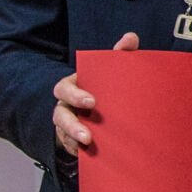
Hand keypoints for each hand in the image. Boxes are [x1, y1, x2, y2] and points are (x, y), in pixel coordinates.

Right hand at [51, 32, 138, 154]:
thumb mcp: (110, 69)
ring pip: (62, 134)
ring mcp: (66, 124)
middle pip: (60, 115)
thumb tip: (130, 37)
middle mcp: (65, 106)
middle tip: (87, 134)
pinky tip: (86, 155)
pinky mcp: (70, 140)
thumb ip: (119, 54)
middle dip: (72, 125)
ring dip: (74, 141)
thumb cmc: (104, 85)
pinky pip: (68, 147)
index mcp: (73, 86)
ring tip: (88, 146)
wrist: (99, 106)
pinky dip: (76, 151)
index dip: (75, 95)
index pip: (64, 88)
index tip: (92, 102)